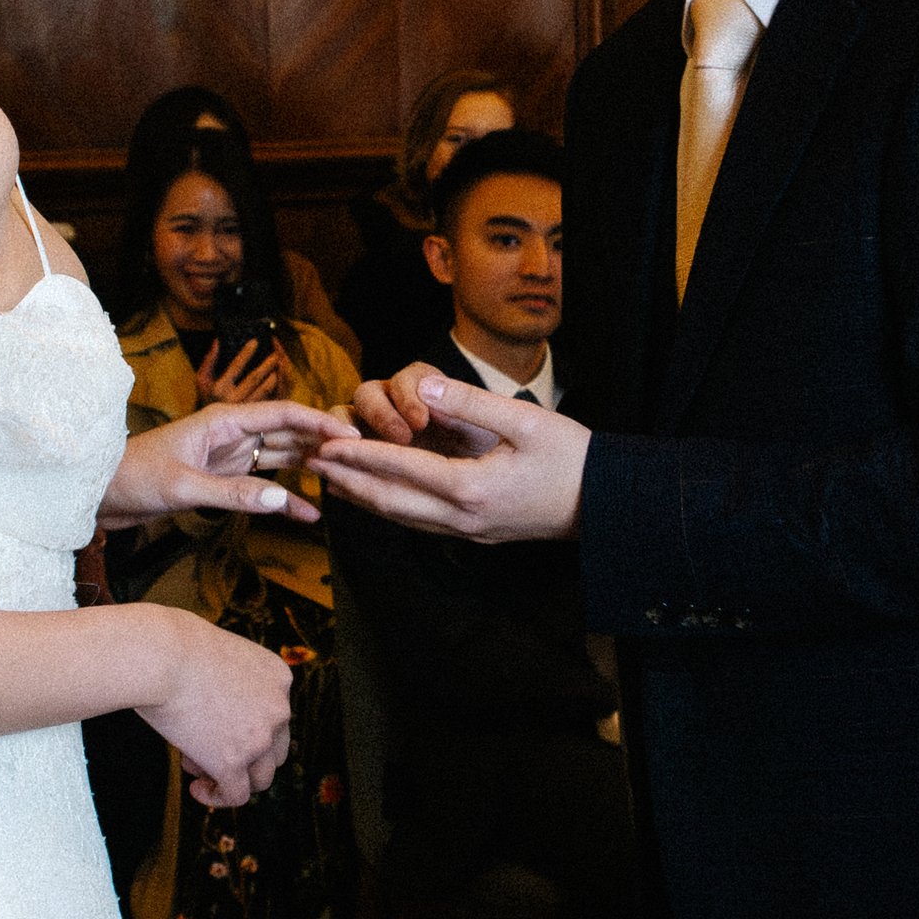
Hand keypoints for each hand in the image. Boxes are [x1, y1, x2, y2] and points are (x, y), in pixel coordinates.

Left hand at [101, 397, 357, 530]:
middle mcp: (230, 433)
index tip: (352, 434)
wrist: (97, 494)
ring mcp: (228, 456)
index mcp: (222, 420)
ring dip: (309, 467)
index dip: (320, 422)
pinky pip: (262, 486)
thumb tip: (283, 501)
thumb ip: (232, 494)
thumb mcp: (183, 487)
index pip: (283, 414)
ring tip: (345, 480)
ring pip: (280, 457)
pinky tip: (309, 514)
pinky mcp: (221, 479)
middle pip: (289, 432)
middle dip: (324, 443)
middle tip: (361, 459)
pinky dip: (284, 499)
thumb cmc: (131, 478)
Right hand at [137, 608, 294, 806]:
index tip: (214, 725)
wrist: (160, 654)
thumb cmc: (174, 647)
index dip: (245, 727)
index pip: (275, 717)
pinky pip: (235, 795)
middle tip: (204, 749)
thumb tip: (219, 723)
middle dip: (243, 756)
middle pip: (275, 751)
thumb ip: (231, 685)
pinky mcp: (232, 762)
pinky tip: (195, 789)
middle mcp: (278, 708)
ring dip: (231, 777)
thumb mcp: (221, 656)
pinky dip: (217, 796)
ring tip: (194, 766)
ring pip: (260, 779)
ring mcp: (259, 738)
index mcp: (279, 677)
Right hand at [194, 333, 289, 409]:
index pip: (235, 368)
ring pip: (267, 390)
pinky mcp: (258, 417)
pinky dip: (280, 387)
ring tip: (281, 362)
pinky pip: (274, 400)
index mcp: (220, 390)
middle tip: (275, 352)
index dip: (245, 353)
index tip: (255, 341)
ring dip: (277, 374)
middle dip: (267, 363)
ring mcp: (247, 410)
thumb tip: (217, 341)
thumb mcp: (202, 381)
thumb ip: (208, 360)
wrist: (214, 429)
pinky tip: (282, 377)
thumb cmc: (209, 400)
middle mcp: (234, 401)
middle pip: (254, 378)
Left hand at [314, 377, 588, 543]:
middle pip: (390, 503)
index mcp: (472, 488)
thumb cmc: (572, 456)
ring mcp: (469, 531)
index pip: (402, 470)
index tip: (327, 444)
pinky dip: (392, 506)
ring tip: (332, 480)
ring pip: (402, 517)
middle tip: (313, 464)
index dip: (360, 455)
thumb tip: (427, 386)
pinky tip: (378, 495)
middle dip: (349, 482)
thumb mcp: (526, 420)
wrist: (606, 503)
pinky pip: (421, 521)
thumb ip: (472, 402)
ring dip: (365, 498)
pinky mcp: (477, 532)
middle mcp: (464, 517)